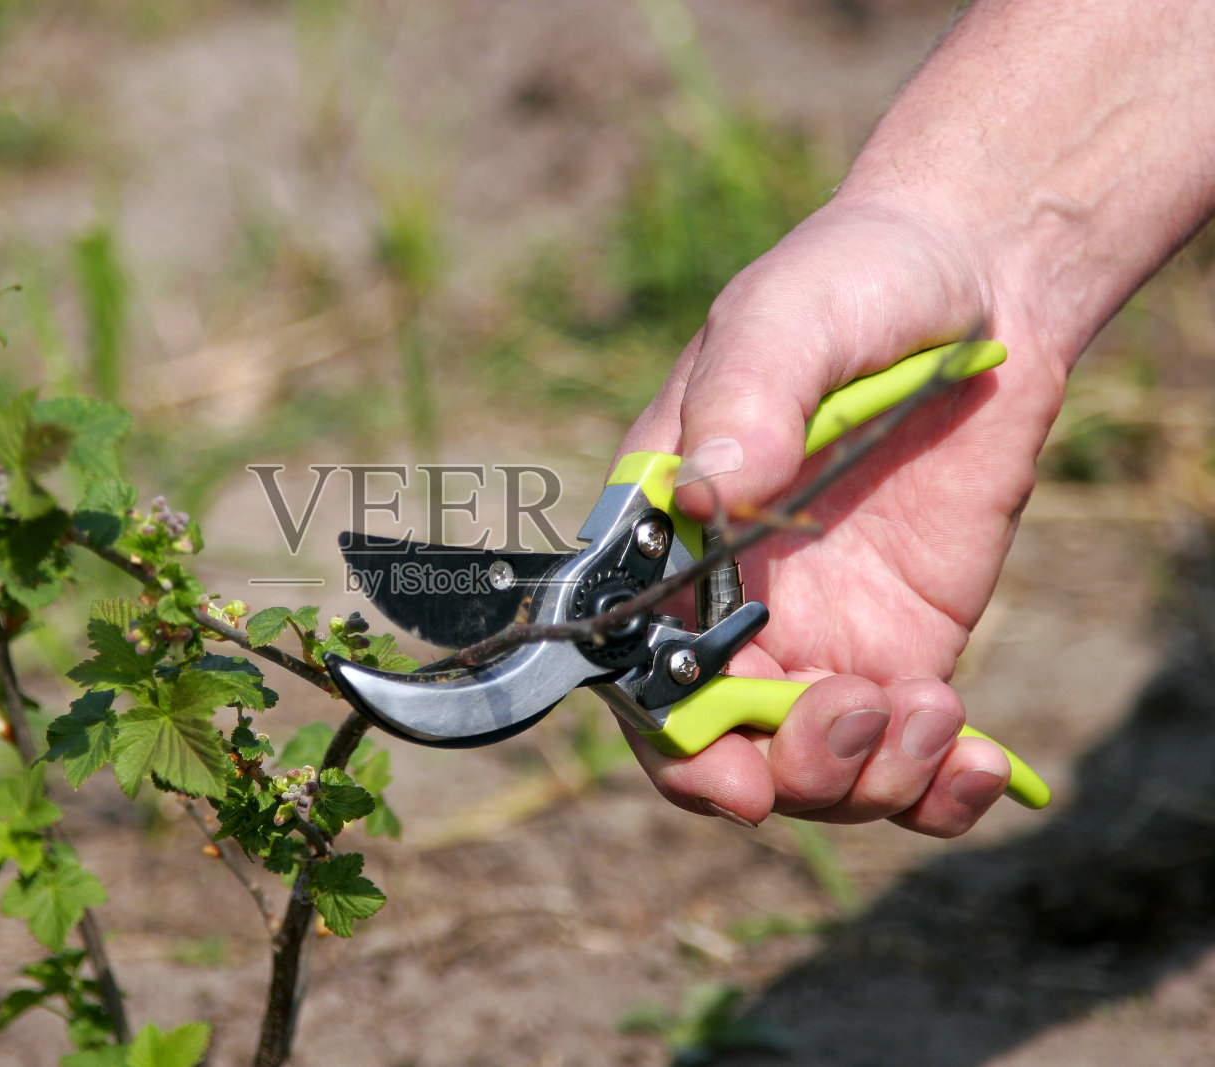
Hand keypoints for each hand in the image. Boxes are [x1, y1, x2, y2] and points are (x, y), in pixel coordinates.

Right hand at [617, 195, 1069, 836]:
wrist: (979, 281)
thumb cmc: (851, 282)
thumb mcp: (786, 322)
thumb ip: (744, 400)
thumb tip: (709, 495)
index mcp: (664, 538)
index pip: (637, 668)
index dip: (673, 741)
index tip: (736, 778)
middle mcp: (729, 605)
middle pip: (725, 747)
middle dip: (786, 769)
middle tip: (858, 713)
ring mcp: (820, 634)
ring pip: (817, 770)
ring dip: (870, 779)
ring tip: (936, 714)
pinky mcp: (908, 648)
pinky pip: (908, 759)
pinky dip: (940, 791)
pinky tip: (980, 759)